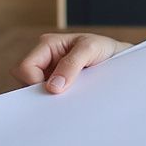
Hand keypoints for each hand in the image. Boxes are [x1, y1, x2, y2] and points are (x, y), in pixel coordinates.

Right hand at [9, 33, 132, 92]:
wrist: (121, 61)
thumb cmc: (105, 49)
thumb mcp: (91, 49)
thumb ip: (72, 64)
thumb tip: (53, 86)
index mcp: (47, 45)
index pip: (25, 67)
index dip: (34, 81)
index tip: (54, 91)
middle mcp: (44, 59)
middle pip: (24, 81)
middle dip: (38, 91)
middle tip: (59, 97)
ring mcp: (49, 74)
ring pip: (34, 91)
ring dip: (48, 97)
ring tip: (69, 95)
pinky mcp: (57, 86)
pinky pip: (46, 97)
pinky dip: (55, 101)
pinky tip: (69, 100)